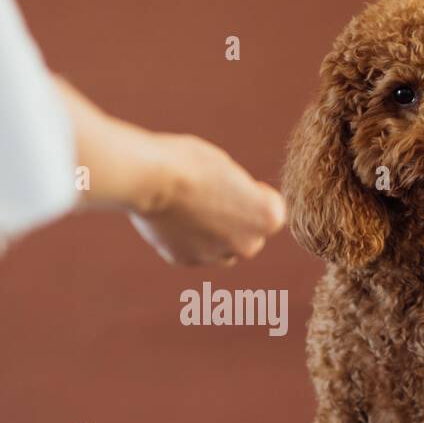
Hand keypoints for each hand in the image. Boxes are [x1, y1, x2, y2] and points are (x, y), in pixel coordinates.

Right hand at [129, 133, 284, 265]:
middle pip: (249, 236)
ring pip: (222, 248)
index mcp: (268, 218)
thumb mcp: (229, 169)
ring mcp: (215, 256)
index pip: (272, 210)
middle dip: (237, 221)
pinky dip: (187, 238)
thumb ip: (239, 195)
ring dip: (214, 234)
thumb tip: (232, 210)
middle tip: (212, 196)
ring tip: (192, 207)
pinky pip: (193, 251)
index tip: (238, 182)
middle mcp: (248, 245)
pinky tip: (173, 216)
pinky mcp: (185, 260)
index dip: (256, 194)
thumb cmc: (192, 162)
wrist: (152, 177)